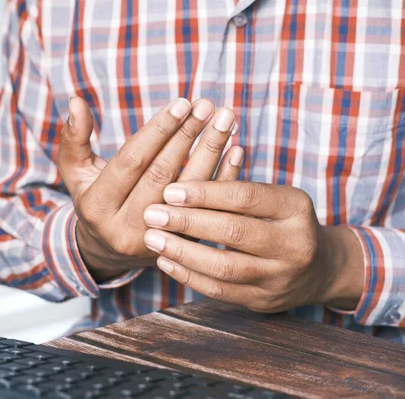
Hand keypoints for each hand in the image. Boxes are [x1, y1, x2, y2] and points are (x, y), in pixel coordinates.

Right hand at [57, 97, 241, 280]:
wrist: (109, 250)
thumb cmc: (94, 200)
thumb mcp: (76, 172)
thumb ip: (74, 138)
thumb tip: (74, 101)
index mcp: (98, 208)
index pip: (131, 162)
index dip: (158, 131)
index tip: (181, 103)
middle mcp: (126, 229)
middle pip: (162, 175)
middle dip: (187, 136)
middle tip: (207, 105)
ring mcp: (157, 242)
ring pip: (189, 193)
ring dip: (211, 152)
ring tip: (226, 119)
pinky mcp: (181, 246)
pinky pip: (209, 211)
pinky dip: (225, 179)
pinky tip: (236, 150)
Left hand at [142, 182, 364, 311]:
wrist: (319, 269)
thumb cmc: (282, 222)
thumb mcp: (274, 198)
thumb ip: (236, 187)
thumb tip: (181, 170)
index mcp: (296, 207)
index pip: (245, 197)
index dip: (204, 193)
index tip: (169, 190)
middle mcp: (295, 244)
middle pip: (234, 232)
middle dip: (187, 222)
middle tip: (152, 213)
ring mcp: (281, 277)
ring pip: (224, 267)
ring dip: (182, 252)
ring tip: (153, 238)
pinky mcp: (264, 301)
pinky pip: (220, 291)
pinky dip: (188, 275)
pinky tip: (166, 260)